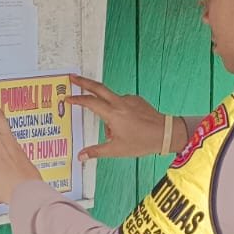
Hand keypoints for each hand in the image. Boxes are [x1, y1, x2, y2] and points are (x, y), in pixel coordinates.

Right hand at [65, 74, 180, 161]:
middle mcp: (120, 102)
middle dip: (83, 81)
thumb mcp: (117, 150)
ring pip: (111, 100)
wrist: (165, 133)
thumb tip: (81, 156)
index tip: (68, 97)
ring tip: (116, 132)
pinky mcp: (137, 100)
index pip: (90, 102)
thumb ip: (96, 152)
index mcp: (112, 113)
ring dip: (107, 110)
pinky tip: (126, 126)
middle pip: (97, 87)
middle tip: (73, 77)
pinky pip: (122, 103)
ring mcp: (129, 99)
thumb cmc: (142, 142)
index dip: (77, 99)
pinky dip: (118, 111)